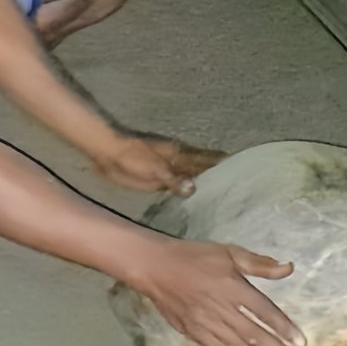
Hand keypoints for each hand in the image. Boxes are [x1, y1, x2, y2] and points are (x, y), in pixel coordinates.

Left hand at [92, 133, 227, 195]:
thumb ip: (173, 180)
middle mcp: (175, 161)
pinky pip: (176, 181)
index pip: (205, 159)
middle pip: (200, 165)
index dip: (220, 162)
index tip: (238, 164)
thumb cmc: (131, 159)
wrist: (108, 153)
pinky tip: (190, 191)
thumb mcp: (153, 170)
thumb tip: (194, 189)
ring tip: (219, 186)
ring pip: (189, 172)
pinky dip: (186, 184)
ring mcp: (166, 168)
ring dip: (203, 177)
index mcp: (178, 156)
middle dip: (216, 170)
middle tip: (235, 178)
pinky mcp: (155, 176)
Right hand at [129, 240, 306, 345]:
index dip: (283, 328)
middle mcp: (222, 309)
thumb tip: (288, 268)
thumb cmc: (194, 257)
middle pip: (255, 336)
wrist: (155, 268)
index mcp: (232, 286)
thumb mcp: (229, 252)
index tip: (301, 342)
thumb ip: (259, 264)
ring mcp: (207, 324)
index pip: (264, 312)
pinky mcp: (195, 334)